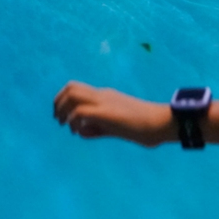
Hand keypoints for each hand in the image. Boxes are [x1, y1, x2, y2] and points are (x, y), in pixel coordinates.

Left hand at [52, 81, 173, 146]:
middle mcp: (102, 94)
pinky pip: (80, 112)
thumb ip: (97, 128)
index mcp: (105, 96)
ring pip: (72, 94)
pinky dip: (73, 121)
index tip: (63, 118)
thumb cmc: (142, 127)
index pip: (77, 88)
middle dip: (59, 103)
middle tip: (59, 120)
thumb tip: (81, 132)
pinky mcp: (106, 112)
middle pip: (71, 87)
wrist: (159, 123)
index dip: (64, 100)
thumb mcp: (115, 128)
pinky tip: (79, 132)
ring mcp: (104, 101)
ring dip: (63, 110)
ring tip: (66, 125)